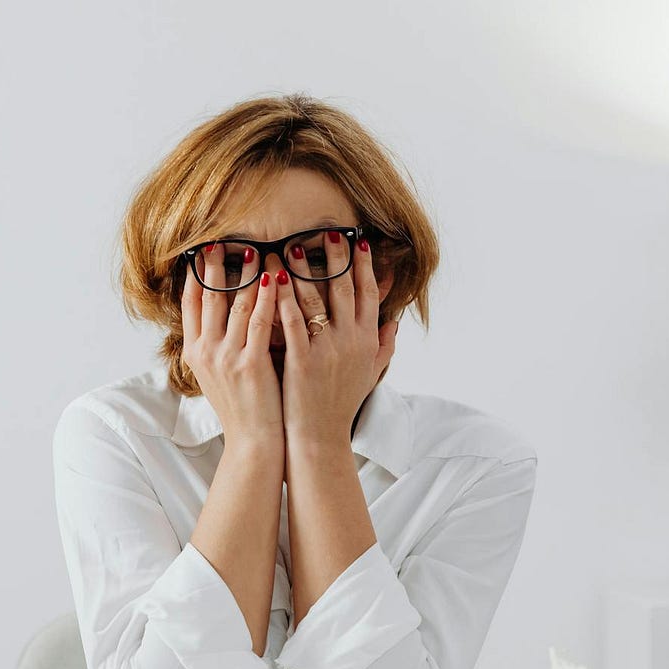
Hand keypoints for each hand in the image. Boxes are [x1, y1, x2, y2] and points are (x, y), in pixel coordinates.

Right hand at [180, 244, 284, 447]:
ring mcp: (227, 357)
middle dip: (216, 265)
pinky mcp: (251, 364)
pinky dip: (267, 296)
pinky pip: (260, 321)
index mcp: (194, 352)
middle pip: (209, 297)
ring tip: (254, 249)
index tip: (201, 251)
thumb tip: (219, 313)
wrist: (253, 442)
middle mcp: (205, 351)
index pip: (190, 303)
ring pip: (236, 303)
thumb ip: (215, 344)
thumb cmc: (241, 408)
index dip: (196, 274)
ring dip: (246, 273)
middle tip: (223, 239)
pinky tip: (275, 277)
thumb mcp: (215, 375)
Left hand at [273, 231, 398, 445]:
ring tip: (292, 246)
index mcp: (367, 340)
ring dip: (303, 270)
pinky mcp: (302, 361)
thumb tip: (394, 319)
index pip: (368, 293)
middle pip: (345, 289)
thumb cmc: (341, 405)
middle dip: (337, 257)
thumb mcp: (371, 374)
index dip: (364, 265)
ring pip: (316, 300)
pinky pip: (292, 323)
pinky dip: (283, 299)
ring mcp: (327, 350)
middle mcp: (351, 341)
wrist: (321, 438)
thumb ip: (384, 345)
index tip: (357, 240)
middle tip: (328, 230)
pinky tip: (274, 279)